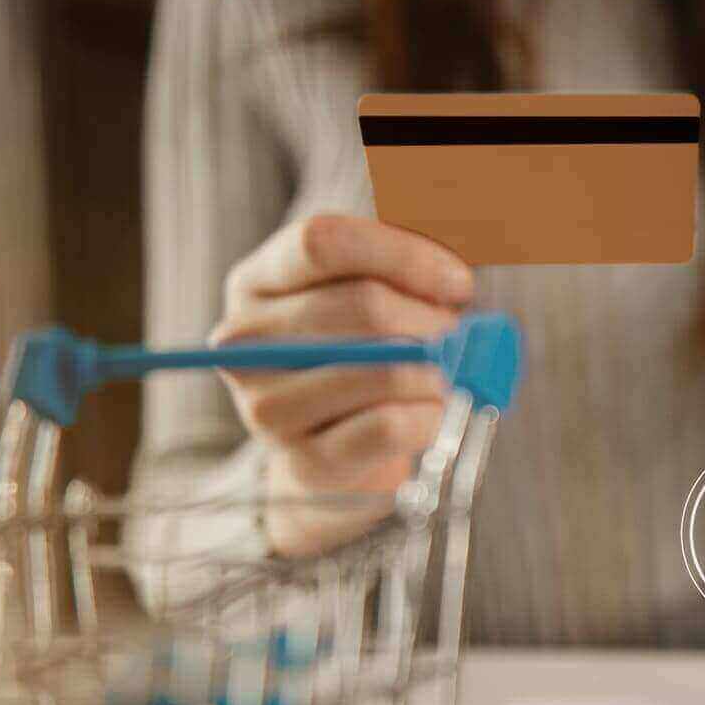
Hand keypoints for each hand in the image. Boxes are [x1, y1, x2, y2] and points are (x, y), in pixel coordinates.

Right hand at [212, 214, 474, 554]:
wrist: (341, 452)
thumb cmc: (364, 356)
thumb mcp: (375, 295)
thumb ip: (407, 266)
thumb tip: (457, 271)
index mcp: (257, 281)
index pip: (323, 242)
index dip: (404, 255)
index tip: (459, 282)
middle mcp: (245, 342)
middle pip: (361, 306)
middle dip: (430, 320)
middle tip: (457, 338)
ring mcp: (266, 407)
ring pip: (380, 370)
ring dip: (435, 372)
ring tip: (443, 376)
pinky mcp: (303, 462)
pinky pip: (387, 427)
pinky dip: (428, 416)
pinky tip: (430, 411)